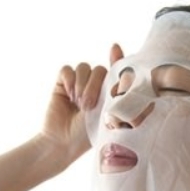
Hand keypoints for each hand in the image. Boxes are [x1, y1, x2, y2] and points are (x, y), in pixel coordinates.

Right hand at [39, 44, 123, 164]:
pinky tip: (68, 95)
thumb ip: (117, 93)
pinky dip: (68, 80)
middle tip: (88, 105)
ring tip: (78, 104)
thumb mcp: (108, 114)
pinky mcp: (63, 83)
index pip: (116, 71)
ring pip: (83, 68)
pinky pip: (67, 70)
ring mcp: (78, 84)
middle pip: (99, 69)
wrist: (63, 142)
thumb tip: (126, 74)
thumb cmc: (89, 134)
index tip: (114, 49)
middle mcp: (95, 87)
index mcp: (110, 94)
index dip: (117, 59)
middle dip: (94, 85)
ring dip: (81, 85)